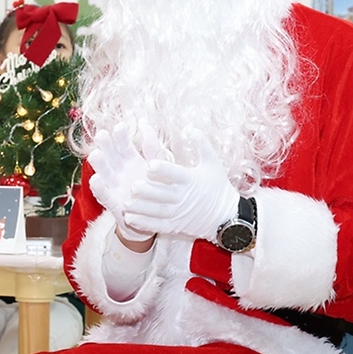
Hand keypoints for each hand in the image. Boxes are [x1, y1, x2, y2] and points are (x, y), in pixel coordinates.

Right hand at [88, 121, 167, 242]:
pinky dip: (99, 188)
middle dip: (106, 146)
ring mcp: (115, 187)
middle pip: (111, 156)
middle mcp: (120, 172)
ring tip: (95, 155)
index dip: (121, 136)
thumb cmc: (157, 189)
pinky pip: (105, 195)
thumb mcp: (158, 166)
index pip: (124, 145)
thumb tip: (143, 122)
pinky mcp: (114, 204)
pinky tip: (95, 179)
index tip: (120, 126)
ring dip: (100, 165)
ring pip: (105, 173)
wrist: (156, 217)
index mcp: (131, 161)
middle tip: (101, 135)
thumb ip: (152, 147)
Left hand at [125, 128, 239, 241]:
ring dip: (142, 209)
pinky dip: (145, 223)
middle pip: (163, 194)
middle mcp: (183, 197)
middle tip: (132, 186)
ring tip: (126, 204)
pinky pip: (158, 226)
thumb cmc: (217, 186)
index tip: (150, 164)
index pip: (176, 174)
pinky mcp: (175, 225)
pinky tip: (130, 218)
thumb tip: (190, 127)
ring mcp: (178, 213)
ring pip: (158, 211)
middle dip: (148, 191)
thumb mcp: (212, 163)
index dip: (163, 170)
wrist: (226, 216)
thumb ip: (201, 144)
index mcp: (191, 180)